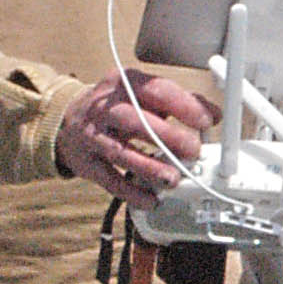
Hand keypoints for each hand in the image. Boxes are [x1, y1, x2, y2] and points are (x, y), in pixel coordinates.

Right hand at [56, 73, 215, 207]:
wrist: (68, 120)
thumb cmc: (117, 107)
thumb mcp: (143, 94)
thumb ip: (179, 102)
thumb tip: (214, 114)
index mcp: (123, 83)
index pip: (156, 90)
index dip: (183, 106)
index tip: (206, 121)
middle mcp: (104, 108)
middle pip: (136, 121)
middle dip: (169, 138)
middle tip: (194, 151)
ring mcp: (92, 136)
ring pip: (121, 152)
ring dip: (150, 168)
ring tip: (174, 179)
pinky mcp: (85, 163)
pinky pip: (109, 179)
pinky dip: (131, 191)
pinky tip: (151, 199)